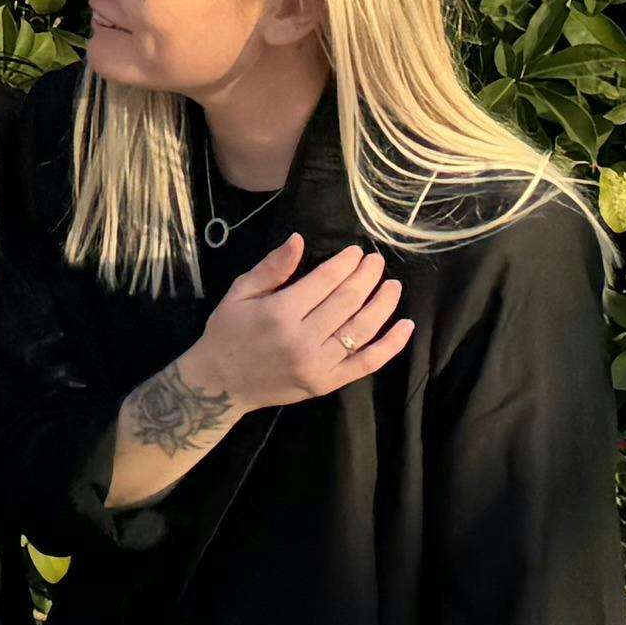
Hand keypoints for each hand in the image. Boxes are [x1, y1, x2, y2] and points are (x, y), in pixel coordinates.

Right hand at [189, 234, 413, 413]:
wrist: (220, 384)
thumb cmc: (227, 333)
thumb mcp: (239, 293)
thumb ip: (271, 268)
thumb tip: (299, 240)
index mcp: (280, 313)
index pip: (324, 282)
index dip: (344, 264)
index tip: (356, 252)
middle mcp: (303, 339)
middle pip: (347, 302)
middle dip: (366, 277)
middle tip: (377, 262)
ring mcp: (318, 365)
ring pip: (362, 330)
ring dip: (383, 305)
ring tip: (393, 286)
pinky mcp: (327, 383)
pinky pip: (367, 364)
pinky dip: (390, 346)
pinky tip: (405, 327)